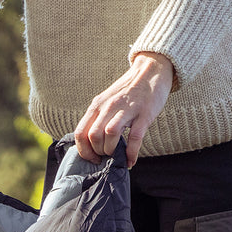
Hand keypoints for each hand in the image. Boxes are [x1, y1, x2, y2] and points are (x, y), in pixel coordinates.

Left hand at [74, 52, 173, 166]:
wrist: (151, 70)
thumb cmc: (128, 90)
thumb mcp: (106, 101)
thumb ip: (98, 118)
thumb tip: (91, 143)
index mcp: (97, 106)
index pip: (80, 133)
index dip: (83, 151)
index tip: (92, 158)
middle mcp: (108, 107)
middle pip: (93, 136)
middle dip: (97, 152)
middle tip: (105, 156)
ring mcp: (127, 110)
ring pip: (109, 135)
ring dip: (111, 150)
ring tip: (116, 155)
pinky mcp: (144, 114)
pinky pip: (134, 138)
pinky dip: (131, 153)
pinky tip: (130, 161)